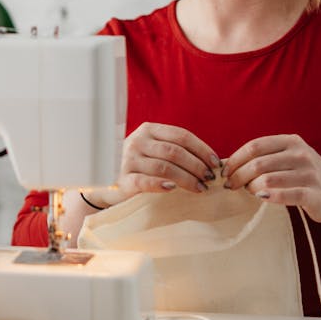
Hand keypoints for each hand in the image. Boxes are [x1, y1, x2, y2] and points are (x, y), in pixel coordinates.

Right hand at [83, 122, 219, 207]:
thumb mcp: (152, 150)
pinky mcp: (122, 179)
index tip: (216, 163)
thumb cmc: (137, 166)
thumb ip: (174, 150)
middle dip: (197, 166)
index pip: (181, 136)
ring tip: (201, 188)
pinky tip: (173, 190)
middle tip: (211, 178)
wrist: (104, 182)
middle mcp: (137, 141)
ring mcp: (128, 159)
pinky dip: (161, 185)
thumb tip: (211, 162)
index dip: (201, 149)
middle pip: (175, 151)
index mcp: (148, 130)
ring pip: (164, 167)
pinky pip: (145, 181)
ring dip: (187, 179)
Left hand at [222, 135, 320, 240]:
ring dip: (251, 188)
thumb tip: (228, 164)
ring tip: (248, 192)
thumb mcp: (289, 158)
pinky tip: (261, 198)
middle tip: (230, 185)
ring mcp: (309, 174)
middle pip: (257, 163)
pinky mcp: (314, 194)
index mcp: (291, 142)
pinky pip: (284, 195)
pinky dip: (268, 197)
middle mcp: (301, 154)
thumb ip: (265, 157)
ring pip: (267, 180)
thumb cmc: (305, 176)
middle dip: (238, 175)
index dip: (235, 159)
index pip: (255, 146)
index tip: (224, 171)